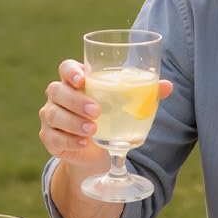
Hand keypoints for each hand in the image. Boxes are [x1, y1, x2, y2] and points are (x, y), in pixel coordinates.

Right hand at [39, 60, 173, 177]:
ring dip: (72, 122)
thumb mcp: (126, 104)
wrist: (95, 149)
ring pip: (53, 115)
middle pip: (57, 91)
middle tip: (97, 111)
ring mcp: (51, 116)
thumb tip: (167, 86)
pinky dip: (68, 141)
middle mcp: (58, 95)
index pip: (65, 68)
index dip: (70, 72)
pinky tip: (83, 143)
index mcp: (75, 80)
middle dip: (76, 101)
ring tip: (92, 130)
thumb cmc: (111, 117)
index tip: (83, 80)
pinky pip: (53, 137)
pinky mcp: (49, 137)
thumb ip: (144, 93)